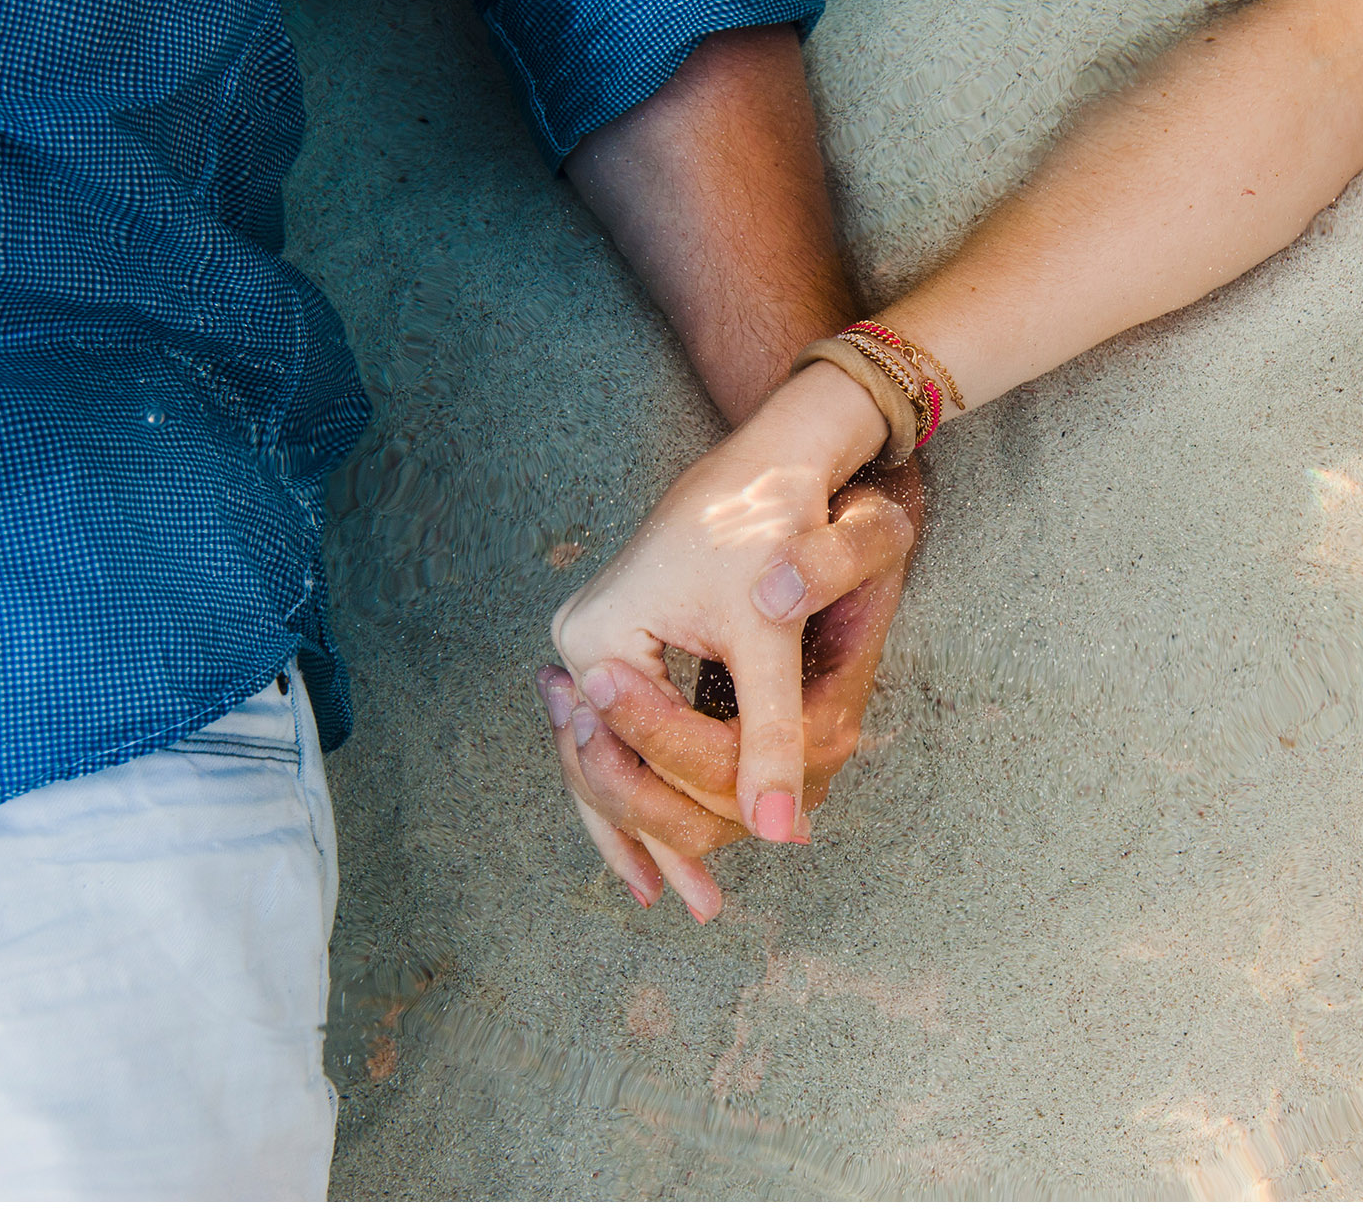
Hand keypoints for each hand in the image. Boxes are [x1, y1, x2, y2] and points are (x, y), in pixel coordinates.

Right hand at [535, 461, 919, 918]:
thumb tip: (781, 833)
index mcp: (602, 637)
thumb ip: (772, 735)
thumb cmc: (775, 531)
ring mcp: (594, 640)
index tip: (702, 893)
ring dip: (644, 821)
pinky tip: (665, 831)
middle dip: (649, 839)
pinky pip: (625, 728)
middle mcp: (581, 639)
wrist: (774, 456)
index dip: (666, 830)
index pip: (627, 762)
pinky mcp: (620, 640)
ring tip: (680, 893)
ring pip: (609, 756)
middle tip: (696, 906)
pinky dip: (647, 777)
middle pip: (603, 768)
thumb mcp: (775, 640)